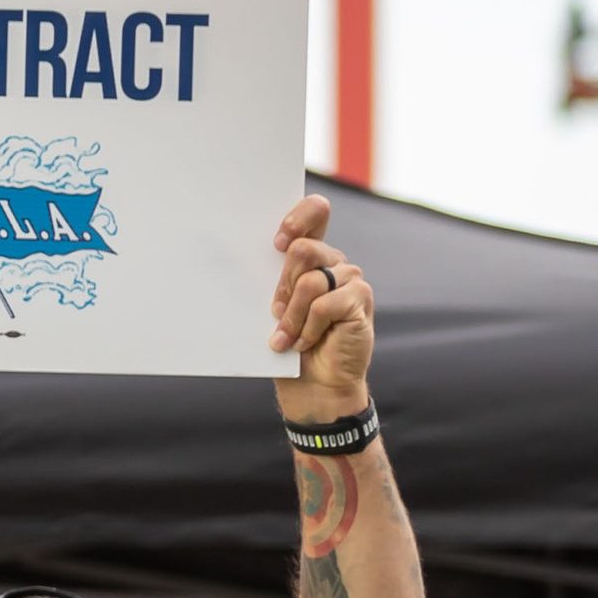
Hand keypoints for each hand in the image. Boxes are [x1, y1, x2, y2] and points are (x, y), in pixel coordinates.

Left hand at [270, 195, 374, 408]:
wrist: (313, 384)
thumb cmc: (288, 346)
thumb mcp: (274, 309)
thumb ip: (271, 283)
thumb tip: (237, 261)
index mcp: (312, 257)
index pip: (316, 213)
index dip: (298, 218)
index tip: (277, 242)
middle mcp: (334, 263)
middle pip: (302, 249)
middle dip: (282, 285)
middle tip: (276, 313)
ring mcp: (351, 280)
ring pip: (310, 281)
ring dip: (291, 315)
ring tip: (286, 338)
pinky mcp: (360, 300)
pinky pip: (324, 305)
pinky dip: (308, 328)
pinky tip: (306, 343)